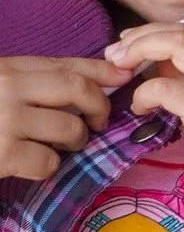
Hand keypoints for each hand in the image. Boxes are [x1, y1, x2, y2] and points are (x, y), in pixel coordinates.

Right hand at [0, 55, 132, 179]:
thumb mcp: (0, 89)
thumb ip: (35, 84)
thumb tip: (92, 84)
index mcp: (8, 69)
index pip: (65, 64)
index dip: (101, 71)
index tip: (124, 77)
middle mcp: (9, 88)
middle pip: (77, 88)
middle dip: (99, 106)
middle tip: (99, 123)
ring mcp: (7, 120)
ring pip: (71, 128)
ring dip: (74, 141)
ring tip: (55, 145)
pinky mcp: (5, 153)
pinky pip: (49, 161)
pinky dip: (47, 166)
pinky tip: (30, 163)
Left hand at [105, 24, 183, 215]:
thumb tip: (160, 66)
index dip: (154, 33)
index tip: (128, 47)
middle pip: (181, 32)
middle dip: (141, 37)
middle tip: (114, 55)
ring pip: (176, 46)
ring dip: (138, 52)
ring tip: (118, 70)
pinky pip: (165, 87)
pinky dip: (143, 92)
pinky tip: (140, 109)